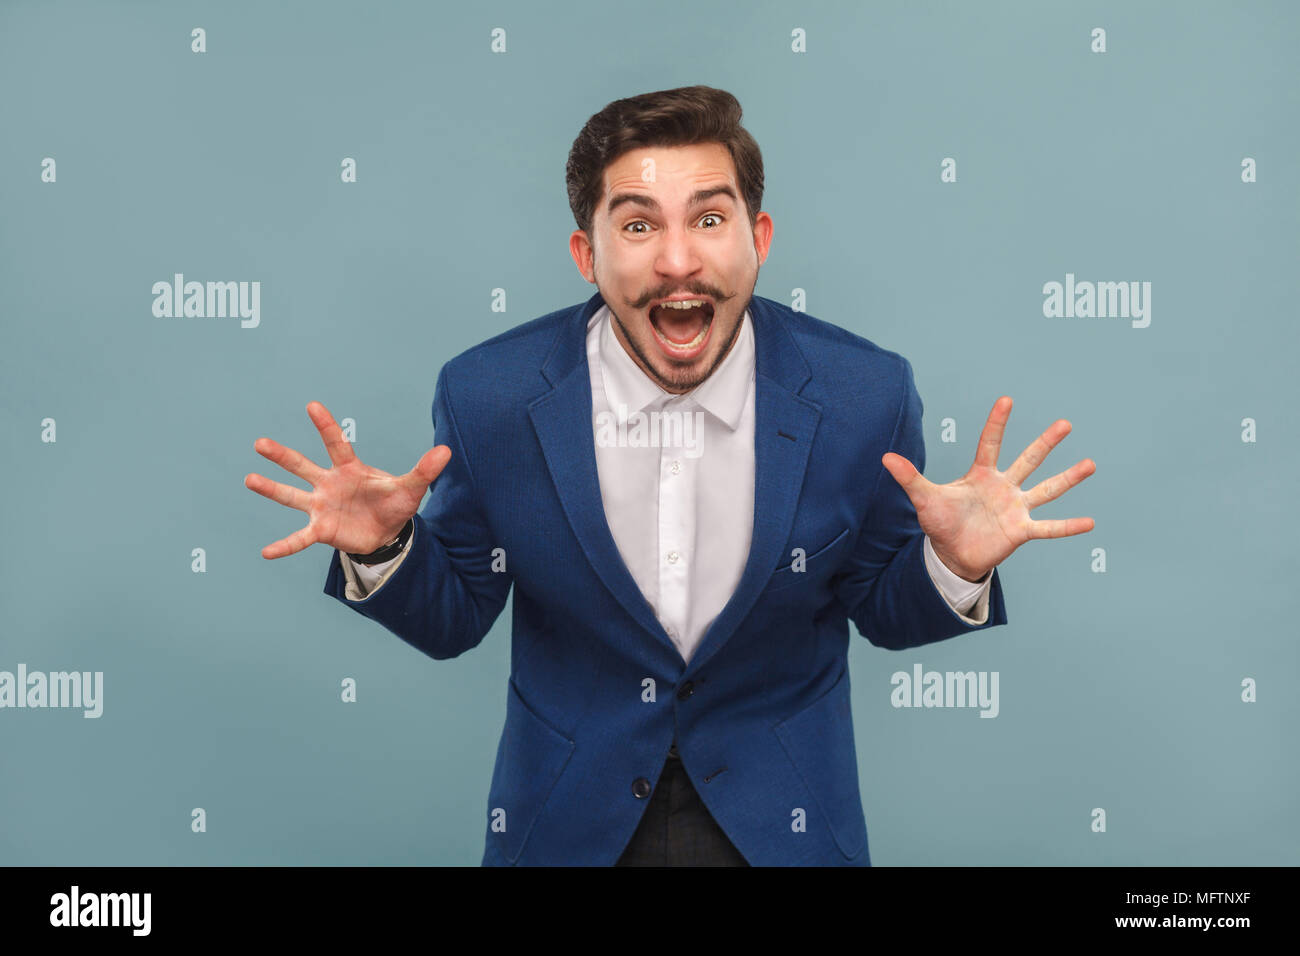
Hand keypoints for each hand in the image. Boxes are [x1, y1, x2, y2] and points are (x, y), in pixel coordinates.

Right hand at [244, 400, 450, 558]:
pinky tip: (265, 553)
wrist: (388, 532)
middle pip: (303, 466)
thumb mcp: (411, 488)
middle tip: (260, 443)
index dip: (325, 425)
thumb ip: (424, 470)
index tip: (312, 405)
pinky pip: (300, 538)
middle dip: (282, 456)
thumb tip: (447, 450)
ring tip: (249, 478)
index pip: (336, 443)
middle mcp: (330, 484)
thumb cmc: (394, 504)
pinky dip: (284, 546)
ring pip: (292, 496)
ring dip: (271, 489)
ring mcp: (322, 506)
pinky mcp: (322, 529)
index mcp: (350, 469)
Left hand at [881, 396, 1095, 581]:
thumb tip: (885, 457)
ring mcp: (1015, 508)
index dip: (997, 423)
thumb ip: (909, 477)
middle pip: (1028, 459)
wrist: (951, 553)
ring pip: (1046, 489)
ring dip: (1068, 478)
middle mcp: (1003, 487)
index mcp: (981, 475)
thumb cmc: (940, 521)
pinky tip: (1090, 522)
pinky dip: (1068, 526)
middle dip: (1045, 442)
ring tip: (1090, 463)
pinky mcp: (1021, 531)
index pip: (990, 443)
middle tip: (1065, 423)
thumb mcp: (924, 498)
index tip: (1006, 399)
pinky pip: (1049, 527)